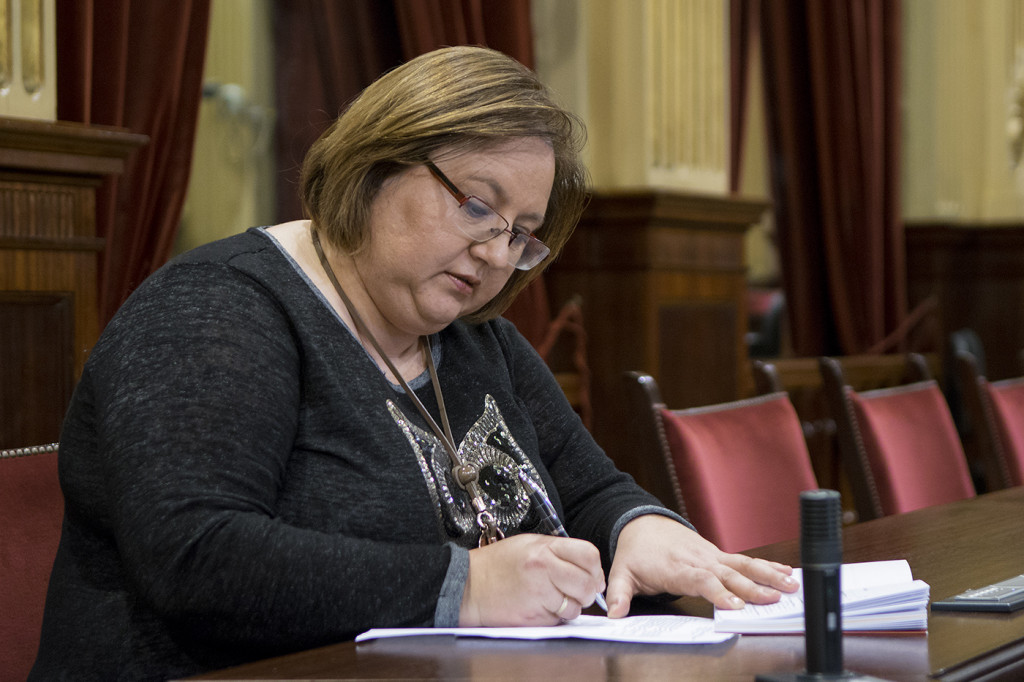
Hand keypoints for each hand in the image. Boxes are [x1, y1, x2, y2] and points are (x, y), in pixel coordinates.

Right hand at [459, 533, 605, 626]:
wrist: (467, 586)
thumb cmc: (495, 565)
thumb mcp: (528, 545)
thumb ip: (558, 552)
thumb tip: (588, 568)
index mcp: (544, 548)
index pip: (589, 554)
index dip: (595, 568)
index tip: (592, 575)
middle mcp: (544, 568)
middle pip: (587, 583)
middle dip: (587, 592)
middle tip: (576, 592)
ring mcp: (539, 594)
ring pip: (575, 606)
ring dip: (569, 607)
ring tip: (551, 599)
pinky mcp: (533, 616)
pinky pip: (558, 620)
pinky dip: (554, 617)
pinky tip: (539, 607)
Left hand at [605, 515, 798, 617]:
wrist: (642, 524)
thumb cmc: (636, 552)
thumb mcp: (621, 572)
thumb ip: (619, 594)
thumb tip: (614, 614)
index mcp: (677, 567)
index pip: (700, 579)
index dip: (718, 591)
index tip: (734, 605)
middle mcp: (698, 560)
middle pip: (728, 574)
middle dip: (751, 587)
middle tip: (773, 598)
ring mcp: (711, 555)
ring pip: (742, 565)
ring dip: (767, 575)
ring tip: (790, 584)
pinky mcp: (718, 554)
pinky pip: (745, 561)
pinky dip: (766, 566)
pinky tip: (787, 572)